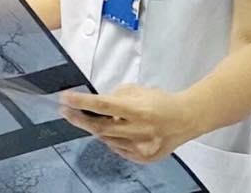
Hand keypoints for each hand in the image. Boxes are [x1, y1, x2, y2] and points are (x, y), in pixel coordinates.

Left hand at [60, 85, 198, 163]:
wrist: (186, 119)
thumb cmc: (160, 101)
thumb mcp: (138, 90)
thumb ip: (116, 97)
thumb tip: (94, 105)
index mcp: (138, 110)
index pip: (103, 106)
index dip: (81, 102)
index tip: (64, 98)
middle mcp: (139, 130)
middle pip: (100, 128)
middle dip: (79, 119)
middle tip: (65, 111)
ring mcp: (141, 147)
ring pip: (107, 140)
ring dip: (97, 129)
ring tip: (96, 119)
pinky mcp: (143, 158)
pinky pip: (118, 149)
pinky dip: (112, 139)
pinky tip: (116, 131)